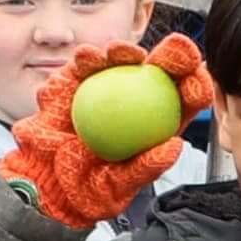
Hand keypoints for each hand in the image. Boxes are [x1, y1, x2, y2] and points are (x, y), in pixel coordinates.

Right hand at [0, 34, 214, 231]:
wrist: (44, 181)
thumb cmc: (85, 190)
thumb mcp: (117, 188)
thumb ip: (145, 168)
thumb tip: (175, 146)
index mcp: (159, 124)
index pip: (186, 100)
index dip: (196, 86)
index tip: (194, 82)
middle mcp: (137, 99)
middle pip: (162, 70)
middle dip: (173, 53)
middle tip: (173, 50)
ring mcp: (108, 86)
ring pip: (124, 61)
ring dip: (125, 51)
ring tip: (120, 53)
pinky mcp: (78, 80)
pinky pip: (84, 65)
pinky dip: (86, 58)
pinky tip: (87, 58)